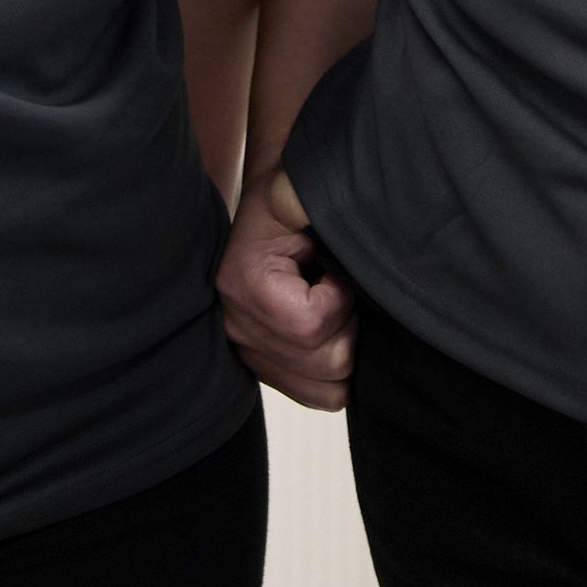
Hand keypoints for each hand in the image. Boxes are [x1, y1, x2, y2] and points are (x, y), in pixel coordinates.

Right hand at [219, 169, 355, 410]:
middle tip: (337, 291)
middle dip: (347, 326)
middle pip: (326, 364)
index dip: (338, 301)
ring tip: (332, 310)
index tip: (332, 273)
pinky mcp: (266, 368)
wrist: (263, 216)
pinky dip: (334, 369)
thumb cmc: (281, 204)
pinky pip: (318, 395)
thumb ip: (296, 197)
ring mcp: (250, 354)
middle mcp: (239, 329)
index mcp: (244, 286)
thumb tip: (306, 205)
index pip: (309, 326)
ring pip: (329, 389)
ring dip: (343, 347)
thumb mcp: (288, 191)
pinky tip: (328, 330)